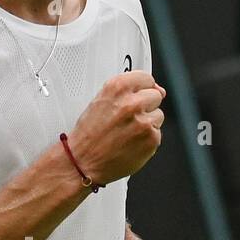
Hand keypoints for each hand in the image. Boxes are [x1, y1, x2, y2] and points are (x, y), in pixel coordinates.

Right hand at [67, 70, 164, 185]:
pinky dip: (147, 140)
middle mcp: (131, 103)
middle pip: (155, 96)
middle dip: (146, 106)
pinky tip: (130, 143)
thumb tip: (158, 89)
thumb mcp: (100, 101)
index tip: (139, 95)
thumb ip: (127, 92)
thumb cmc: (88, 135)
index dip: (143, 88)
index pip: (146, 78)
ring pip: (158, 116)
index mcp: (117, 88)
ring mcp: (143, 122)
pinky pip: (157, 134)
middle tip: (129, 119)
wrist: (82, 162)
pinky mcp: (151, 139)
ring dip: (147, 124)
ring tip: (127, 133)